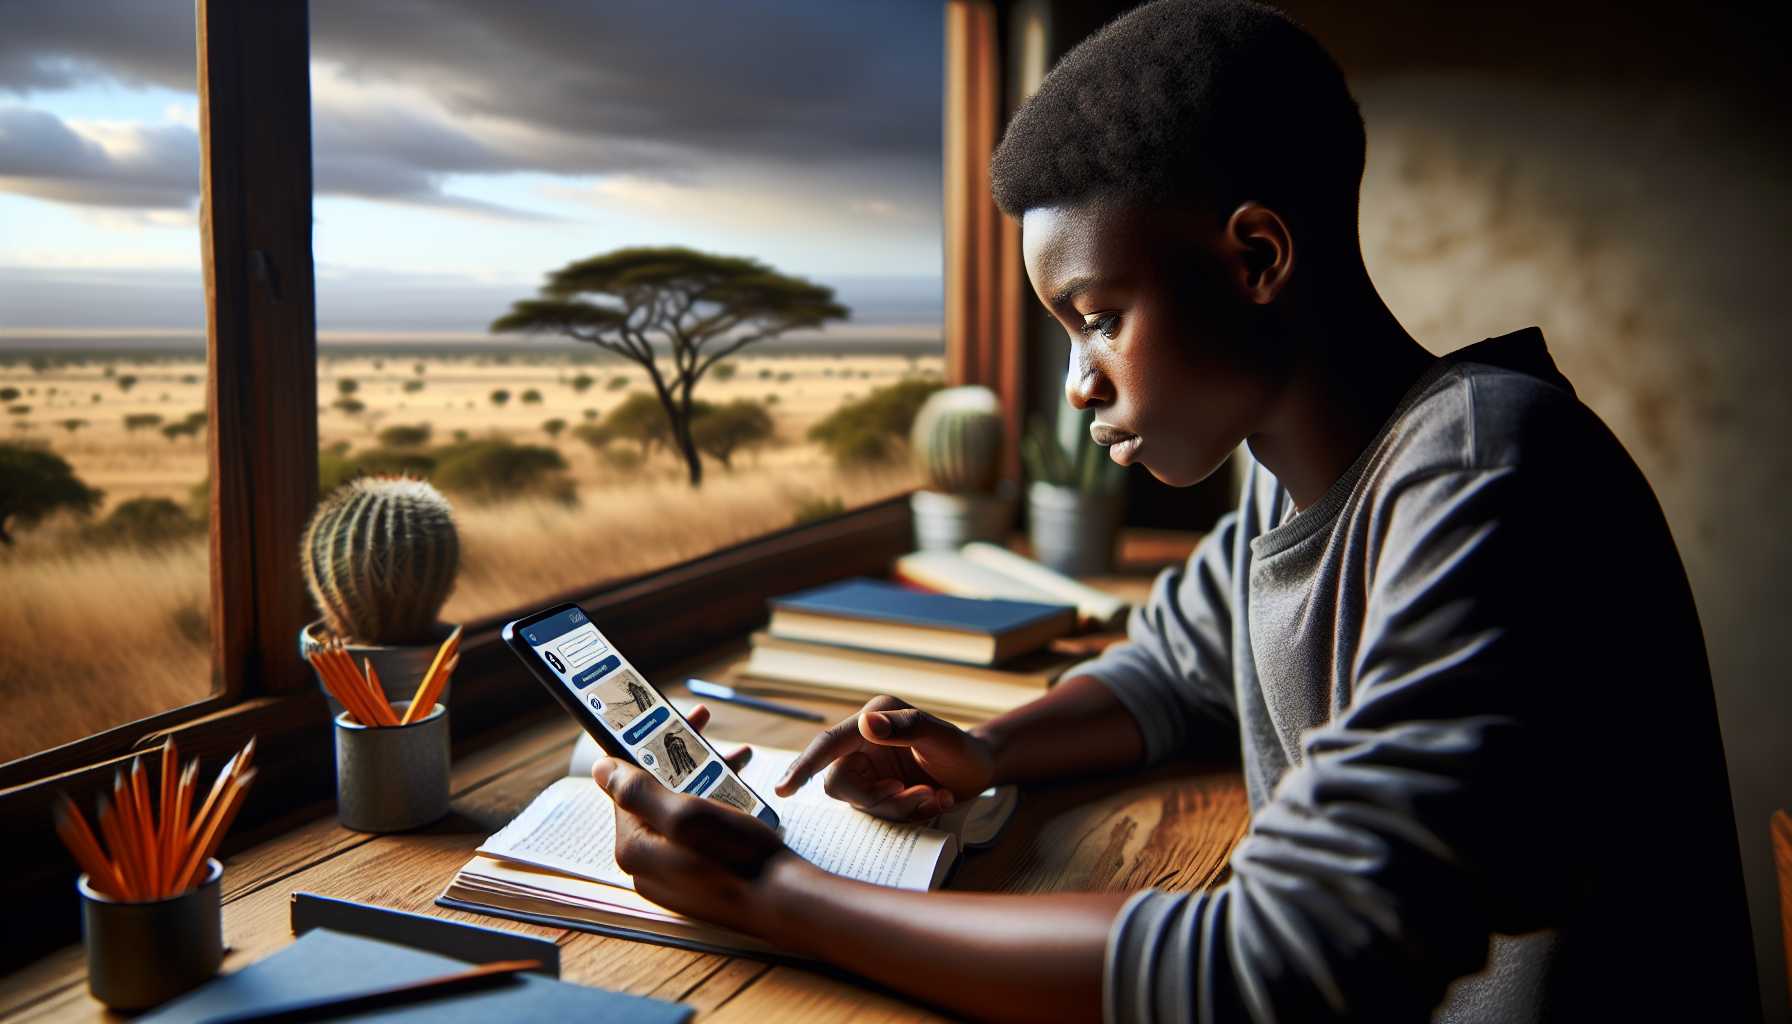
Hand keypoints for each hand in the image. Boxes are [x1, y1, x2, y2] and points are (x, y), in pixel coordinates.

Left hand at [592, 704, 813, 938]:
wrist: (783, 904)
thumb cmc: (740, 858)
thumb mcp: (687, 815)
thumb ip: (639, 792)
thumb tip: (601, 769)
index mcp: (634, 847)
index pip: (626, 785)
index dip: (647, 747)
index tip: (669, 721)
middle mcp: (646, 864)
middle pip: (655, 796)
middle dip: (682, 759)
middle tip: (706, 729)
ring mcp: (672, 874)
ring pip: (681, 812)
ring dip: (705, 779)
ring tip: (738, 758)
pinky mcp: (697, 879)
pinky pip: (697, 833)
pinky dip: (716, 806)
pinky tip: (740, 793)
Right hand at [775, 695, 995, 822]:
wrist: (980, 770)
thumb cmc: (962, 748)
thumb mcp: (940, 736)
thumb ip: (905, 728)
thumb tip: (865, 723)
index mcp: (872, 721)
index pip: (829, 744)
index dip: (804, 766)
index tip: (782, 790)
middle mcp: (864, 745)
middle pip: (841, 783)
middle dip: (876, 798)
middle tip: (914, 796)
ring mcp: (871, 772)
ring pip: (862, 803)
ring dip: (899, 807)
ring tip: (935, 796)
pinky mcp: (881, 793)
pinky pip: (881, 814)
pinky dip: (911, 813)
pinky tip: (937, 800)